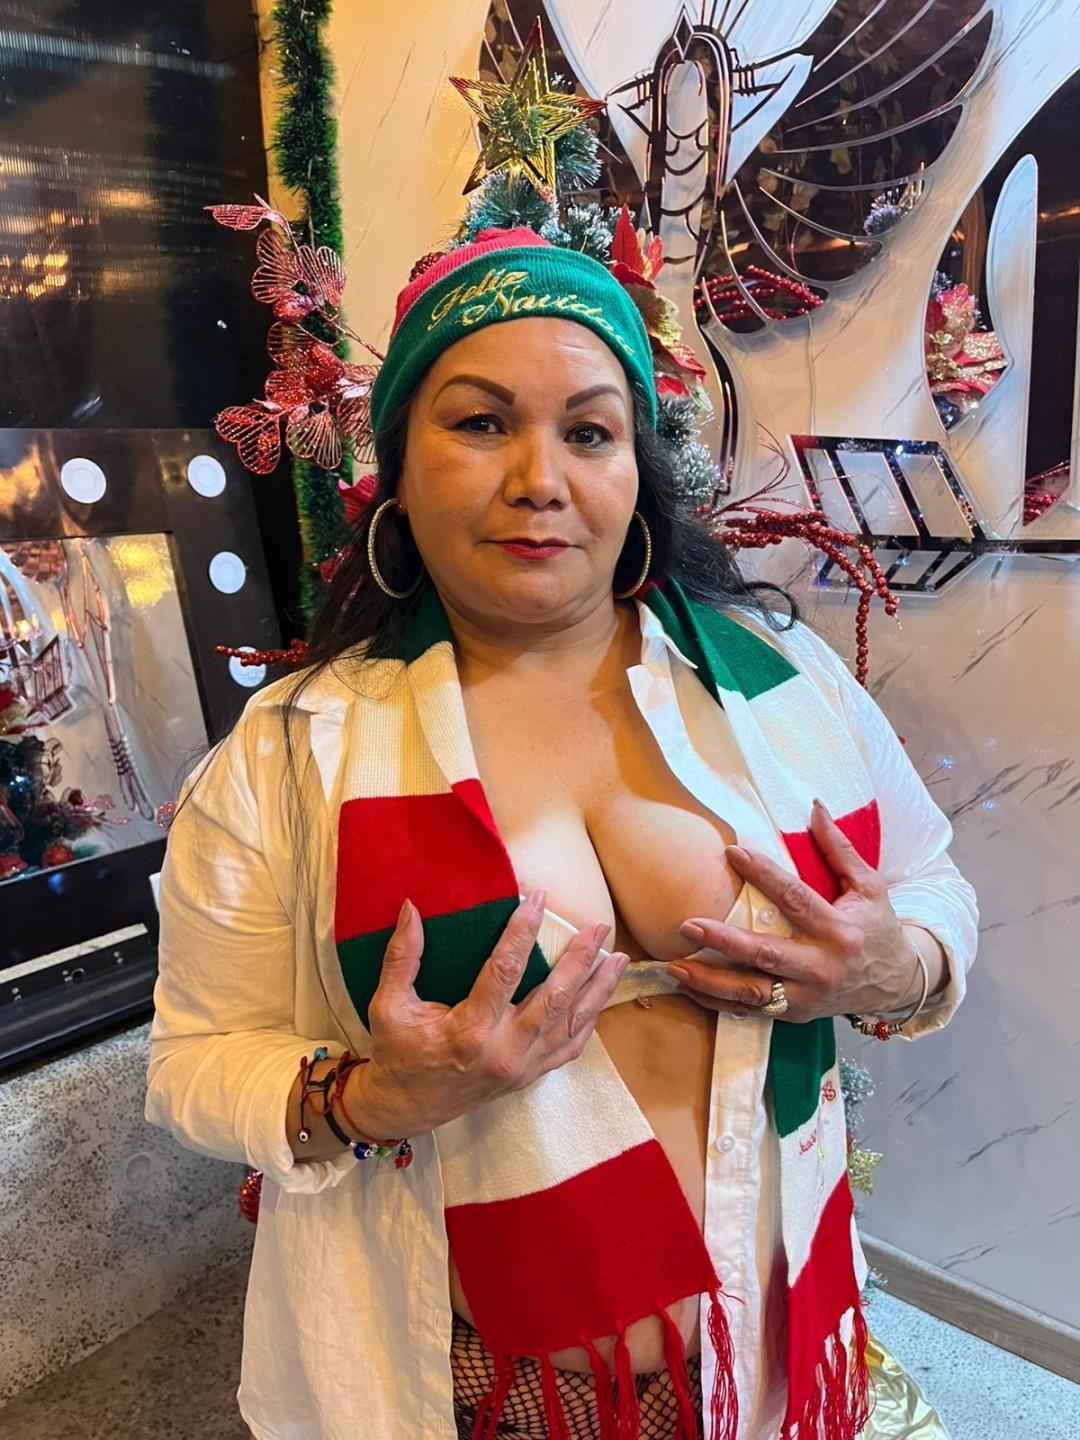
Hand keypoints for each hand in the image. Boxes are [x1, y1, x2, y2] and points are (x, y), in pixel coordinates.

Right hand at [347, 892, 629, 1134]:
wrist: (403, 1108)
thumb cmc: (396, 1054)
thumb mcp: (388, 1005)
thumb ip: (402, 957)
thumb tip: (411, 908)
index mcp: (470, 1030)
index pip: (506, 969)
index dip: (522, 931)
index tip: (536, 898)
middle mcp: (504, 1050)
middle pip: (555, 997)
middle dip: (581, 959)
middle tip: (598, 926)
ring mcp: (521, 1067)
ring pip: (571, 1024)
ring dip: (597, 989)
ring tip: (617, 958)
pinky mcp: (527, 1077)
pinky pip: (568, 1049)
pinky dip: (587, 1023)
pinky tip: (599, 1000)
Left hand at [668, 800, 920, 1022]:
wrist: (896, 984)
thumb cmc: (877, 928)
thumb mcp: (870, 887)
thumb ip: (839, 849)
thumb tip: (815, 807)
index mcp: (838, 930)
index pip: (794, 899)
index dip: (763, 875)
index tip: (732, 853)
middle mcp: (821, 966)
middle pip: (766, 954)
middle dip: (724, 941)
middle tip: (687, 925)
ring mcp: (806, 996)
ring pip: (752, 992)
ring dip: (710, 981)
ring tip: (675, 967)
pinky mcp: (795, 1015)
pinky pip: (750, 1012)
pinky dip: (717, 1002)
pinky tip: (688, 988)